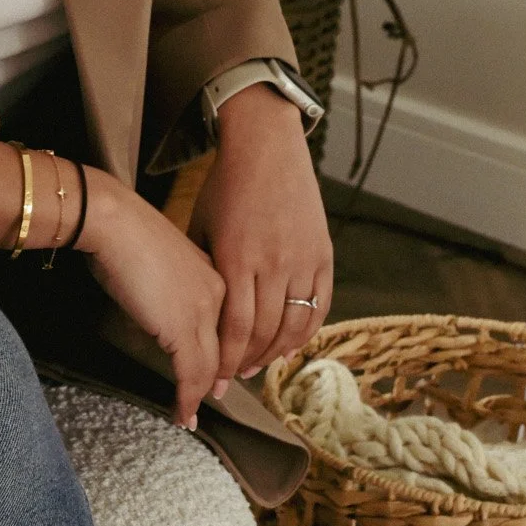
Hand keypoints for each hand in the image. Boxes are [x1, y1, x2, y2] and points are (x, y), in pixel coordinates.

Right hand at [80, 170, 227, 431]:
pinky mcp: (182, 329)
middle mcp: (219, 295)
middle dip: (217, 379)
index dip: (223, 355)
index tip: (217, 374)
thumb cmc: (126, 235)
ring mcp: (203, 313)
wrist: (114, 223)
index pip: (228, 326)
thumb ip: (171, 290)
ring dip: (199, 395)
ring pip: (210, 367)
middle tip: (210, 400)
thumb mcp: (160, 264)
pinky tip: (181, 413)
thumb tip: (160, 315)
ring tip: (189, 414)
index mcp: (217, 275)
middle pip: (224, 350)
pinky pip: (191, 375)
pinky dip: (186, 398)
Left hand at [186, 83, 332, 392]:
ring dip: (277, 352)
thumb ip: (206, 270)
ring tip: (259, 365)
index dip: (226, 359)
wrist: (266, 147)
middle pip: (265, 332)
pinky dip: (306, 331)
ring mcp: (303, 259)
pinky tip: (290, 344)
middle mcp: (274, 263)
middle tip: (235, 378)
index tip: (216, 379)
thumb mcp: (203, 227)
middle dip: (248, 362)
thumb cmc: (225, 185)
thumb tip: (201, 313)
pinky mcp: (323, 254)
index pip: (235, 327)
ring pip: (295, 325)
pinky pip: (319, 305)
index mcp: (238, 258)